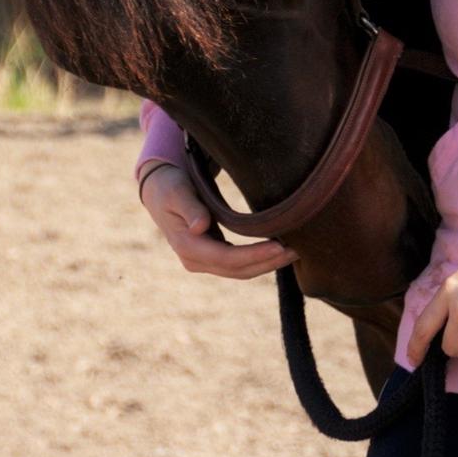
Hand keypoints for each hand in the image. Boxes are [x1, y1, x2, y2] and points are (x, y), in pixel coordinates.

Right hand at [139, 161, 298, 279]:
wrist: (159, 190)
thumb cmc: (169, 186)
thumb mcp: (176, 192)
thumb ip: (190, 208)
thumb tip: (201, 227)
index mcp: (186, 246)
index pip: (227, 258)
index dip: (254, 255)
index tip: (279, 246)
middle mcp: (194, 260)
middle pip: (238, 270)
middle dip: (268, 263)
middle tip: (297, 251)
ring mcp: (203, 260)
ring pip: (240, 270)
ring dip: (267, 264)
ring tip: (295, 252)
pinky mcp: (212, 255)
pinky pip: (238, 263)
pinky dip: (259, 259)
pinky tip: (278, 250)